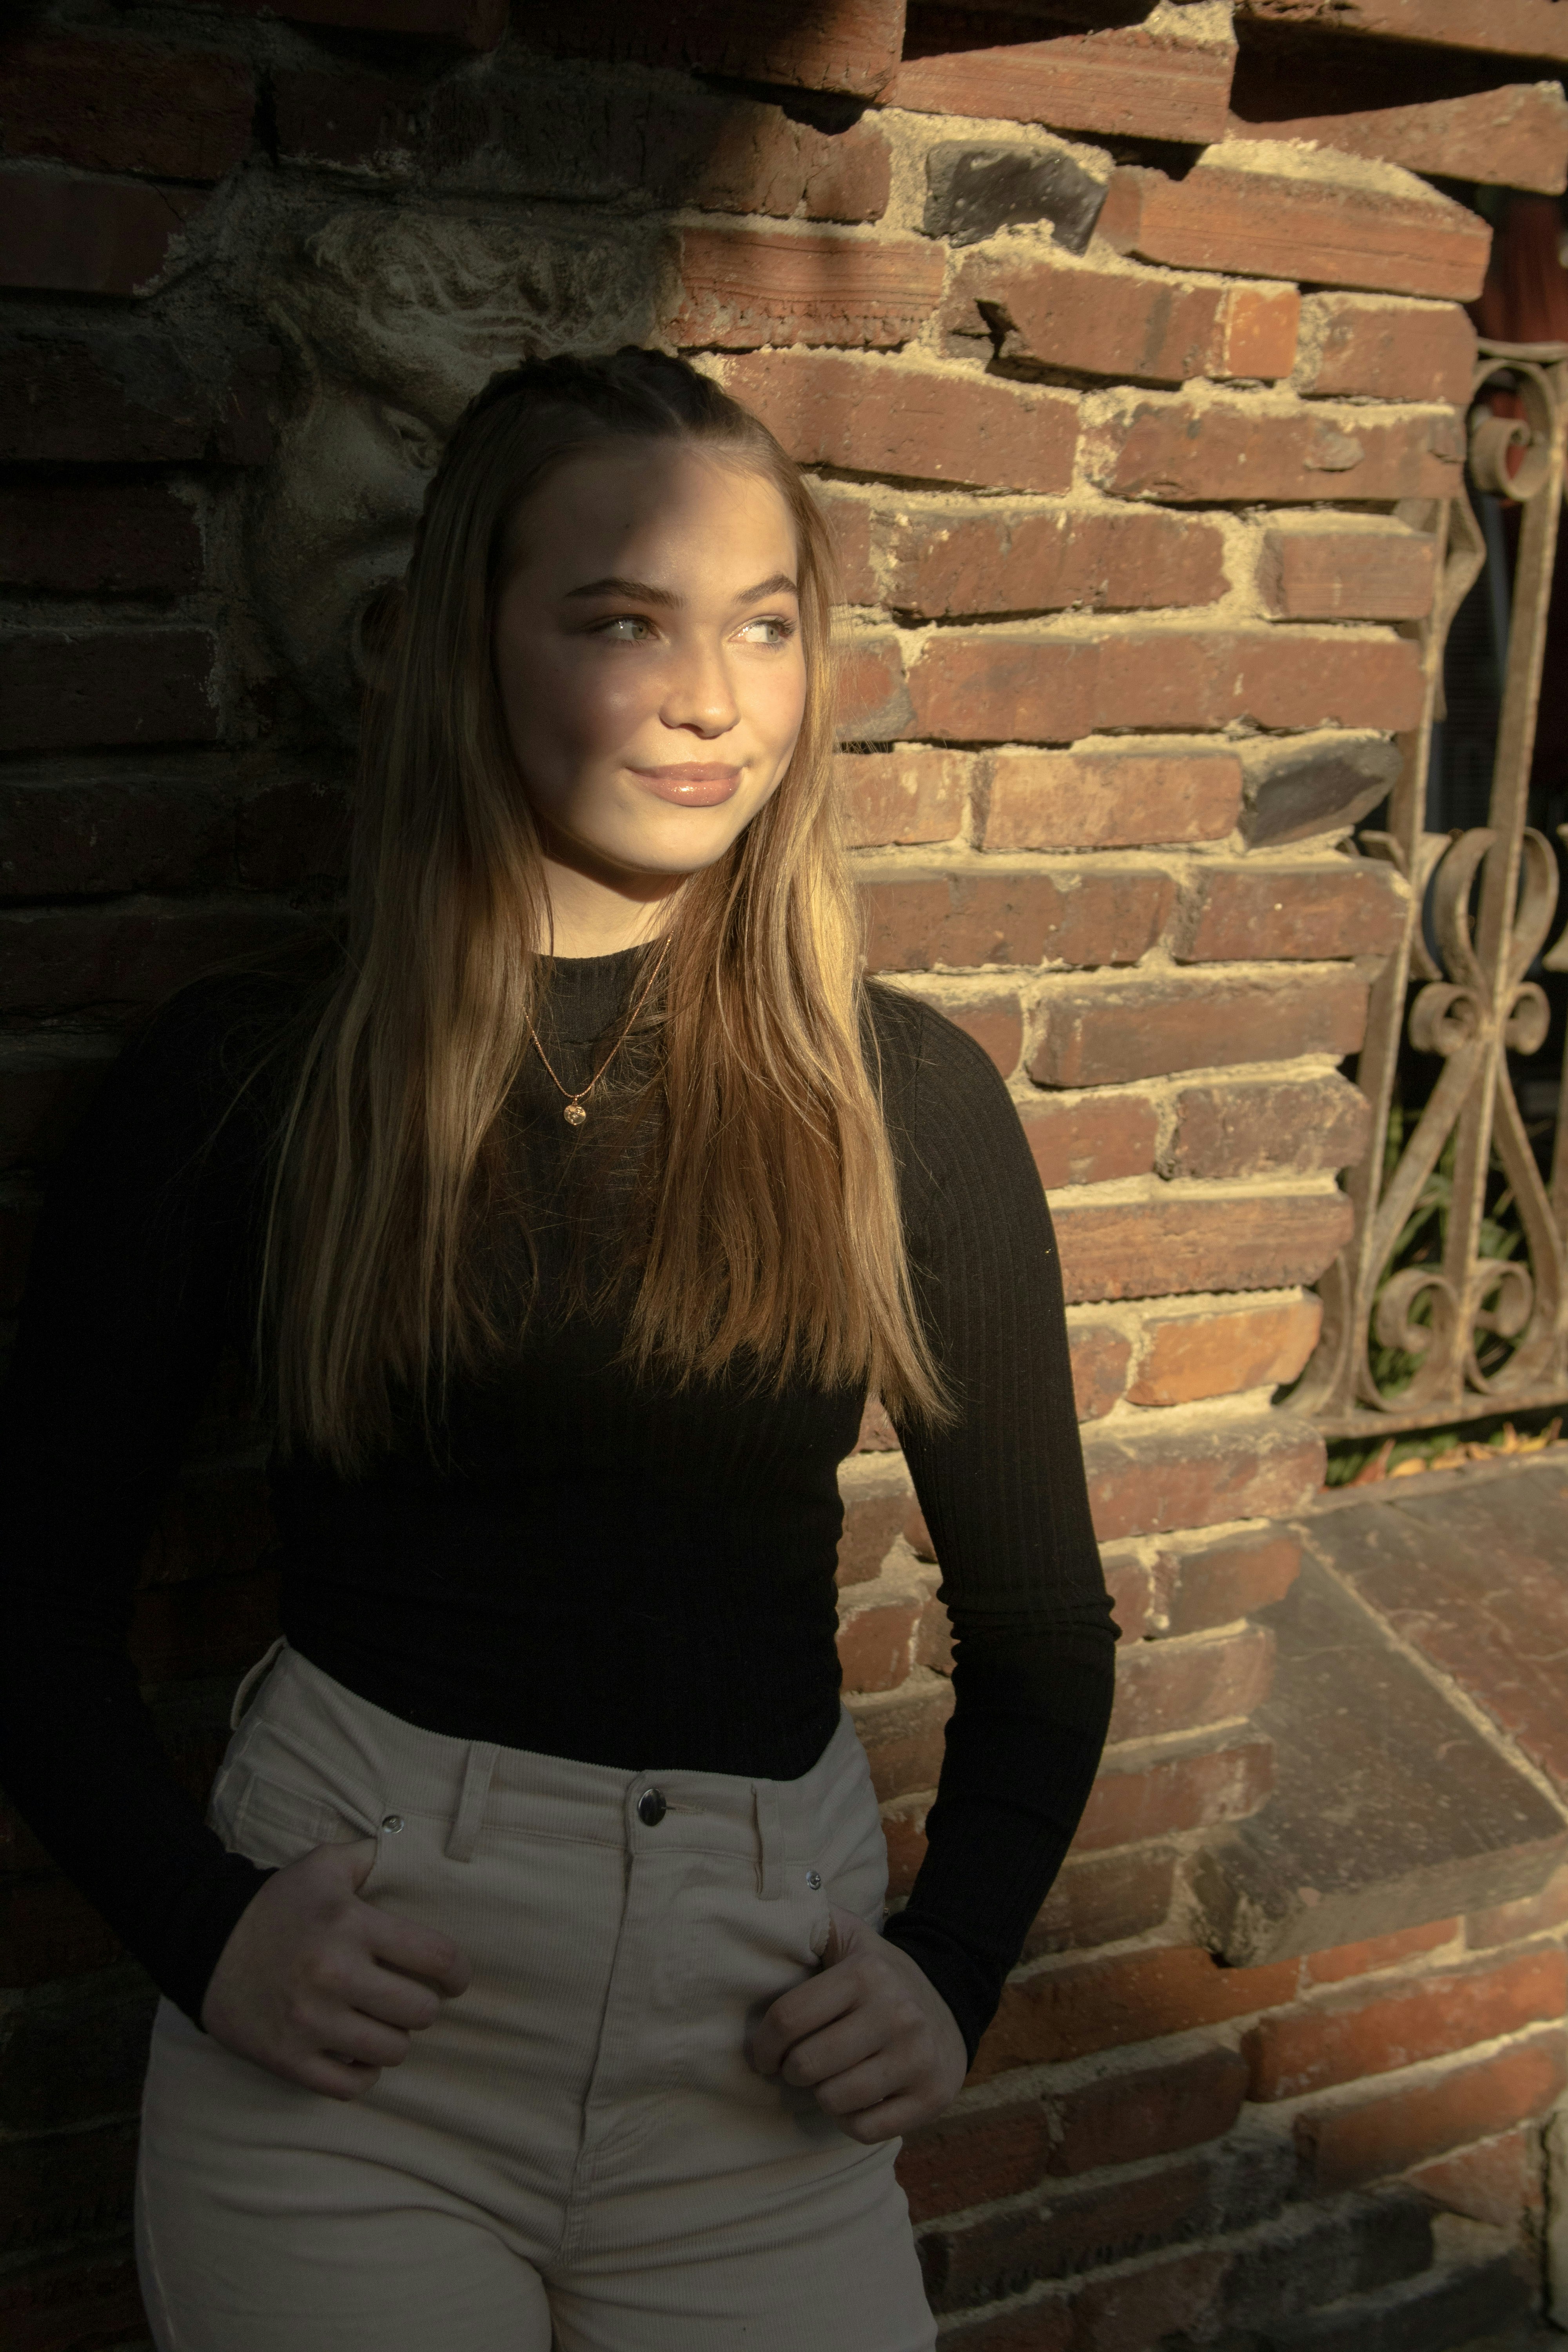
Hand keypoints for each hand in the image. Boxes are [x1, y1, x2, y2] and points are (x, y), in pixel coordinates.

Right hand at [200, 1838, 471, 2099]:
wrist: (206, 1944)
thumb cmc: (277, 1905)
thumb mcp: (323, 1866)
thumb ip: (371, 1855)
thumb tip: (408, 1847)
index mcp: (350, 1925)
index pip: (435, 1957)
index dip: (457, 1972)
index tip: (455, 1978)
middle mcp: (334, 1975)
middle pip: (420, 2012)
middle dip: (424, 2006)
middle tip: (411, 1999)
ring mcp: (310, 2022)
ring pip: (392, 2051)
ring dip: (395, 2039)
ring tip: (383, 2023)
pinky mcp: (288, 2058)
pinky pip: (350, 2085)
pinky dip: (363, 2074)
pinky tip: (358, 2054)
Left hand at [748, 1905, 967, 2141]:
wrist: (951, 2002)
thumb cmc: (880, 1974)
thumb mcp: (851, 1937)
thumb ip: (812, 1920)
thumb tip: (768, 1910)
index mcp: (867, 1973)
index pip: (788, 2019)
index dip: (763, 2044)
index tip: (764, 2052)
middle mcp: (897, 2013)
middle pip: (807, 2065)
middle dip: (792, 2071)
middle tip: (798, 2064)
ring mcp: (918, 2058)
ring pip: (835, 2101)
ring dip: (821, 2095)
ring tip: (827, 2078)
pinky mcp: (933, 2096)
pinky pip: (866, 2129)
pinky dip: (850, 2120)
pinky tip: (855, 2098)